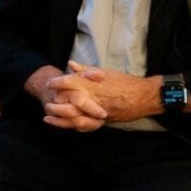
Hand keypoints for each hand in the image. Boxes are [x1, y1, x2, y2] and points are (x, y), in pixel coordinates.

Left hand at [40, 61, 159, 131]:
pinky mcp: (101, 120)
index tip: (50, 84)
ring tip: (47, 117)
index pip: (67, 82)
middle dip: (55, 102)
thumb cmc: (125, 82)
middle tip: (48, 101)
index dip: (56, 83)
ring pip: (71, 115)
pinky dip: (72, 125)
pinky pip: (83, 124)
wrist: (143, 96)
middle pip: (65, 100)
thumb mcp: (105, 72)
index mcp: (91, 82)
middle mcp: (91, 96)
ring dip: (58, 117)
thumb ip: (86, 70)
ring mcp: (95, 109)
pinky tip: (64, 125)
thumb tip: (70, 64)